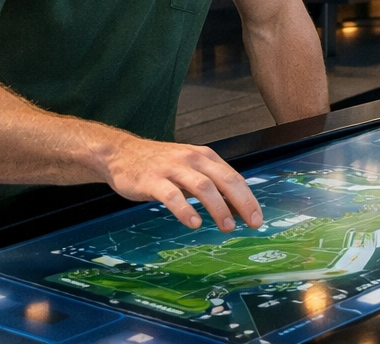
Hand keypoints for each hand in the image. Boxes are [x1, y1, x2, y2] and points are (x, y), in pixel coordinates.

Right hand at [101, 135, 262, 232]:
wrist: (121, 153)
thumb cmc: (160, 164)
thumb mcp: (190, 169)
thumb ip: (211, 184)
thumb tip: (235, 208)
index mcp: (205, 156)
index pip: (233, 177)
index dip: (248, 198)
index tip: (258, 218)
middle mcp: (192, 159)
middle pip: (224, 180)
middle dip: (242, 202)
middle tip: (253, 223)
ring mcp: (172, 169)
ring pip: (202, 186)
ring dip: (218, 207)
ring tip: (227, 227)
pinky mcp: (152, 180)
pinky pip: (172, 196)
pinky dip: (185, 210)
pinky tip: (194, 223)